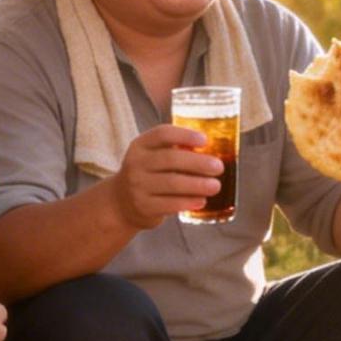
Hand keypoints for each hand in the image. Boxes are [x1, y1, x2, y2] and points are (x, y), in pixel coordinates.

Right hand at [109, 124, 223, 231]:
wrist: (121, 203)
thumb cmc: (148, 175)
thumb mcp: (153, 156)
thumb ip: (175, 151)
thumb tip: (212, 150)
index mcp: (141, 145)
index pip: (162, 134)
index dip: (185, 135)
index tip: (205, 140)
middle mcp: (136, 163)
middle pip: (170, 159)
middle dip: (198, 163)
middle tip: (218, 167)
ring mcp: (138, 186)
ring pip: (172, 183)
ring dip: (197, 184)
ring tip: (215, 186)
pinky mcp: (144, 206)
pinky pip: (170, 204)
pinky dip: (188, 202)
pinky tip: (201, 200)